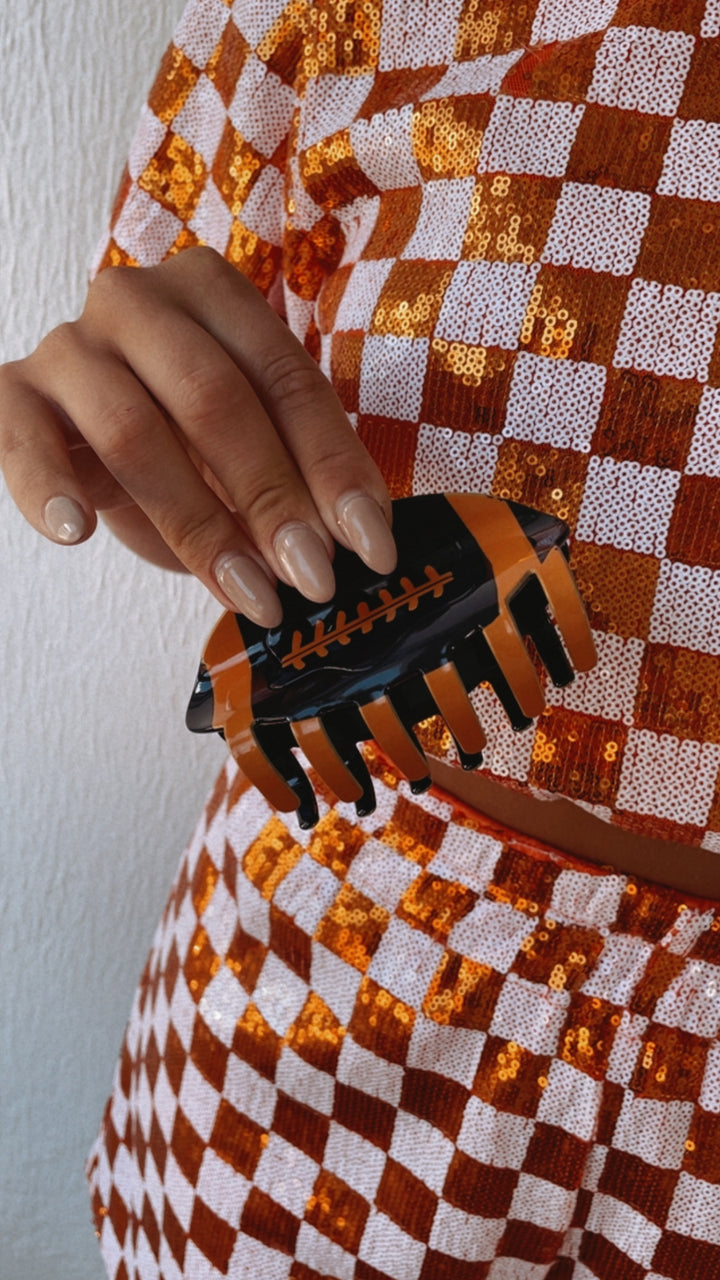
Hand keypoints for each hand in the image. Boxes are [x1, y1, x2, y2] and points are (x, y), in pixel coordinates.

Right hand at [0, 247, 395, 625]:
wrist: (89, 427)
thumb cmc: (187, 437)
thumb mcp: (252, 447)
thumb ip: (298, 475)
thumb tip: (363, 540)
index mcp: (214, 294)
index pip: (287, 381)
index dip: (334, 468)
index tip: (372, 545)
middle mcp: (138, 301)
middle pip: (215, 400)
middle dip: (273, 497)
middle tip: (313, 576)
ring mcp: (70, 345)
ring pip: (133, 430)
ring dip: (197, 524)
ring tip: (247, 592)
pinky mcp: (15, 392)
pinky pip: (21, 437)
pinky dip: (46, 486)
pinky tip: (76, 532)